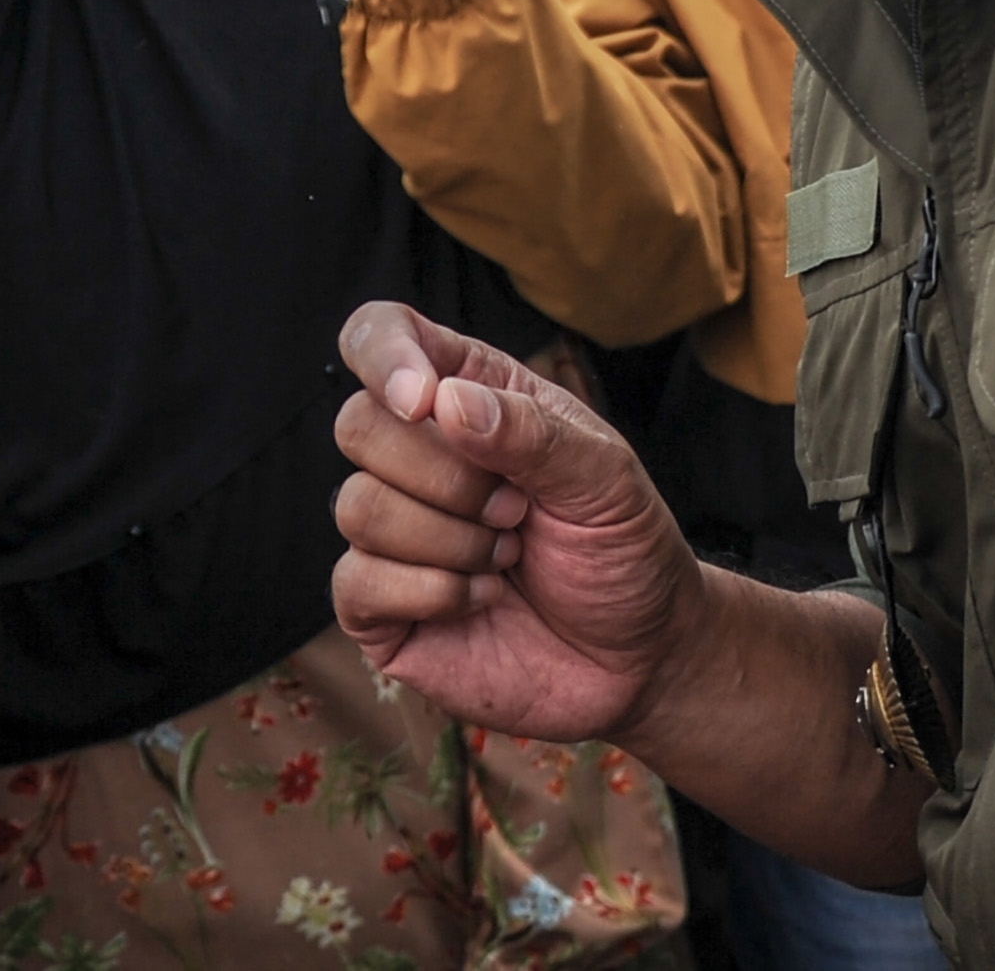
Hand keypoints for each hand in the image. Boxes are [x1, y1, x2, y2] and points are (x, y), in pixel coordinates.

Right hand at [328, 302, 702, 745]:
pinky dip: (433, 592)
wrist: (638, 658)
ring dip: (451, 541)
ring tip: (508, 556)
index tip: (422, 399)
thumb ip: (530, 431)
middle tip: (516, 508)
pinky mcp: (379, 607)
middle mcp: (416, 456)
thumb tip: (445, 402)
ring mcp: (391, 533)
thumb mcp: (604, 477)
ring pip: (357, 506)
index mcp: (466, 395)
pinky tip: (481, 599)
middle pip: (358, 424)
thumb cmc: (622, 550)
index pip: (381, 335)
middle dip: (447, 476)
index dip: (383, 355)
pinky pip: (357, 582)